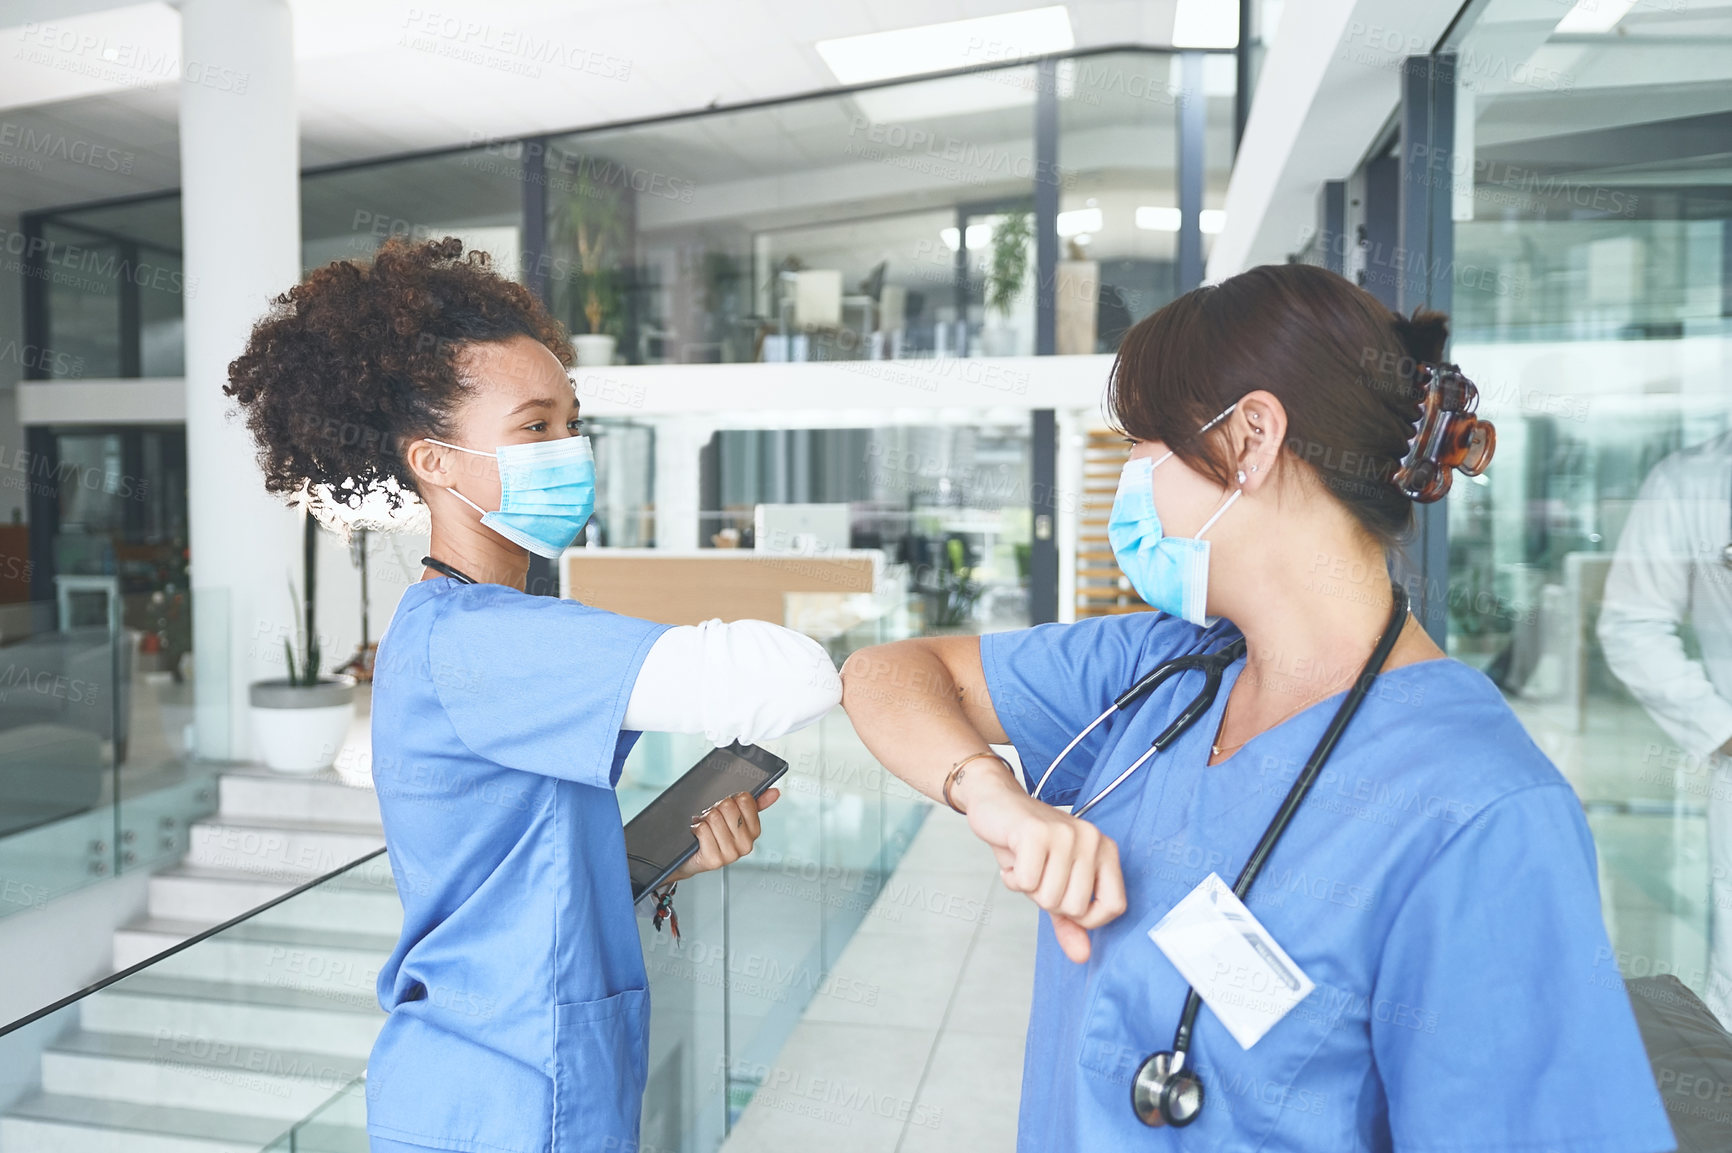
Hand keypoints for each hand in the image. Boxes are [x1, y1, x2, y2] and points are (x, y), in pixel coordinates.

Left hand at [669, 789, 780, 881]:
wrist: (692, 858)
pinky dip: (696, 828)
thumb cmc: (714, 835)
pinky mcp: (714, 860)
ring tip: (705, 828)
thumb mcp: (735, 818)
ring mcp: (731, 854)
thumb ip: (755, 804)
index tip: (725, 809)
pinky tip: (698, 835)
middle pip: (728, 807)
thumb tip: (774, 792)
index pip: (745, 799)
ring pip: (714, 818)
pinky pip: (703, 830)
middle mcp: (746, 844)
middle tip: (713, 820)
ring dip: (704, 820)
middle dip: (715, 809)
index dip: (730, 800)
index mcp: (755, 831)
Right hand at [955, 766, 1125, 962]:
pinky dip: (1012, 878)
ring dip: (1028, 888)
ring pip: (1049, 897)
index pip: (1115, 906)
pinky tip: (1013, 858)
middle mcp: (1092, 839)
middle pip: (1076, 906)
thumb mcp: (1055, 884)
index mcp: (1106, 850)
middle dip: (1047, 900)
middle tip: (1038, 873)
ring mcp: (1066, 833)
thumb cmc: (1029, 846)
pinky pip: (1026, 882)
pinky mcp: (1037, 832)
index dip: (1088, 918)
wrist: (997, 803)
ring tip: (1025, 863)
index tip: (1067, 907)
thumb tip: (1083, 956)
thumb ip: (1071, 921)